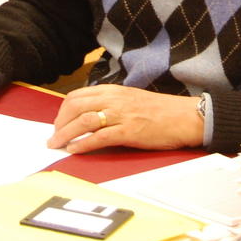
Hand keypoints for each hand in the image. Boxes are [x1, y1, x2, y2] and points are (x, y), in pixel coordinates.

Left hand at [46, 84, 203, 153]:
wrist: (185, 117)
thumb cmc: (162, 111)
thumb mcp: (132, 99)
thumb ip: (112, 104)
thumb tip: (92, 115)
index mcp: (114, 90)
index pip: (77, 96)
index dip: (63, 110)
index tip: (59, 123)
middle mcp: (114, 99)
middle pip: (75, 106)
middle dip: (59, 122)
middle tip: (54, 136)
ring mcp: (121, 115)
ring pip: (83, 120)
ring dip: (65, 134)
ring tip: (57, 145)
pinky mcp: (129, 131)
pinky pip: (99, 137)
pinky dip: (83, 144)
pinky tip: (74, 150)